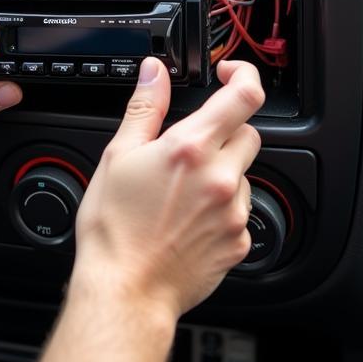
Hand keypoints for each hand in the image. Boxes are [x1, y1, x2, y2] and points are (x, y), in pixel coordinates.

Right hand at [73, 57, 262, 319]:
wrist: (125, 290)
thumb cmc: (114, 229)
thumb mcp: (118, 155)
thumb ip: (145, 107)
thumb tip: (154, 72)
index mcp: (190, 149)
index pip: (244, 95)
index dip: (244, 75)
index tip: (231, 74)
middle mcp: (220, 178)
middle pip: (248, 133)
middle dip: (225, 130)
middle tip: (192, 146)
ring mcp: (234, 212)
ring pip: (245, 173)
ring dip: (223, 171)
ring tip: (183, 191)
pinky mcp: (239, 241)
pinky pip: (241, 211)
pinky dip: (222, 208)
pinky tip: (190, 218)